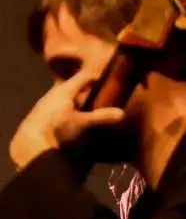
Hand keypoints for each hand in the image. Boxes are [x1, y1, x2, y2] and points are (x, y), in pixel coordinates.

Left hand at [9, 68, 125, 170]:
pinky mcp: (40, 114)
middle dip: (84, 90)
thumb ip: (101, 117)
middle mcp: (53, 93)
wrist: (30, 142)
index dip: (94, 77)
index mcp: (64, 90)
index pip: (82, 76)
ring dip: (74, 100)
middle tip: (97, 95)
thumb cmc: (57, 128)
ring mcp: (45, 103)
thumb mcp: (82, 123)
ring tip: (86, 108)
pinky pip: (57, 106)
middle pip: (72, 86)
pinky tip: (71, 119)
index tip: (104, 80)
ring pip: (63, 97)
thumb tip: (122, 113)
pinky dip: (66, 109)